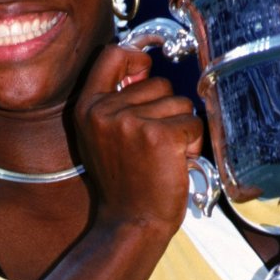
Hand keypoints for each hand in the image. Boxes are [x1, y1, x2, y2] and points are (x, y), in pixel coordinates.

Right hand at [73, 44, 203, 236]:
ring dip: (181, 128)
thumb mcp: (100, 137)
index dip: (134, 59)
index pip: (111, 55)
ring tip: (164, 154)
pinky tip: (177, 161)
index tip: (144, 73)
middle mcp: (104, 111)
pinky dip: (193, 143)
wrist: (130, 224)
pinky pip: (192, 123)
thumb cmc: (123, 184)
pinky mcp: (159, 136)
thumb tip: (142, 66)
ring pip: (180, 103)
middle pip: (158, 82)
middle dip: (167, 109)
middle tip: (154, 142)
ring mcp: (131, 122)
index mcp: (87, 108)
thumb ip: (114, 102)